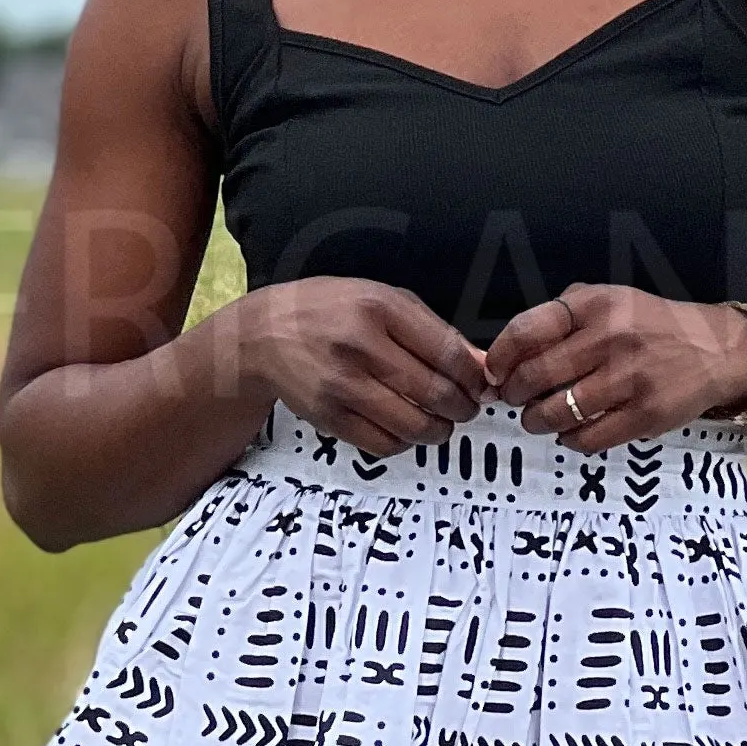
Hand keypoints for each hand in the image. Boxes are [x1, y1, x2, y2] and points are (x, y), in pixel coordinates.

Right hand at [234, 280, 489, 453]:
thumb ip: (432, 331)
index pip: (448, 352)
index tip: (481, 384)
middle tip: (465, 406)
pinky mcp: (330, 417)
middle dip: (463, 407)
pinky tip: (406, 429)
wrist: (264, 334)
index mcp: (379, 309)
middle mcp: (360, 346)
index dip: (475, 376)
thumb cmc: (329, 312)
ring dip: (439, 431)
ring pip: (414, 426)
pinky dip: (406, 442)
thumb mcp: (382, 301)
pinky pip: (385, 444)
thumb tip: (479, 365)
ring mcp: (343, 386)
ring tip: (440, 422)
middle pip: (436, 394)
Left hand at [485, 288, 746, 446]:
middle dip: (514, 394)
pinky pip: (588, 438)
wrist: (716, 350)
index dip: (499, 358)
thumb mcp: (610, 299)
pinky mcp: (645, 414)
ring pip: (557, 412)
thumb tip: (508, 350)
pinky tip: (569, 433)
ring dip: (536, 421)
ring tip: (536, 419)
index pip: (526, 331)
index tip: (494, 372)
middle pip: (534, 376)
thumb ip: (563, 316)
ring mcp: (629, 378)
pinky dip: (569, 440)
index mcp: (594, 304)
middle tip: (514, 399)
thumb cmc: (652, 326)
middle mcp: (610, 337)